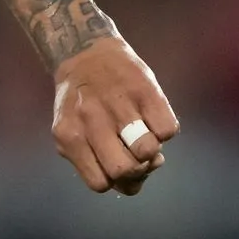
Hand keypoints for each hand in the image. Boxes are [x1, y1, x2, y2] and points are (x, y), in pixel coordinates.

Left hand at [50, 36, 178, 195]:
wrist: (85, 52)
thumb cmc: (81, 103)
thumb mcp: (73, 132)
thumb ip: (95, 163)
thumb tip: (134, 186)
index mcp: (70, 136)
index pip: (101, 183)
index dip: (117, 181)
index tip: (120, 165)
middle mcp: (91, 120)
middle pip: (126, 170)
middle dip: (137, 169)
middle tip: (136, 154)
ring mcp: (119, 104)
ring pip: (148, 150)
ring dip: (152, 151)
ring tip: (145, 135)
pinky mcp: (146, 89)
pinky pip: (168, 130)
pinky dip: (165, 130)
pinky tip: (153, 118)